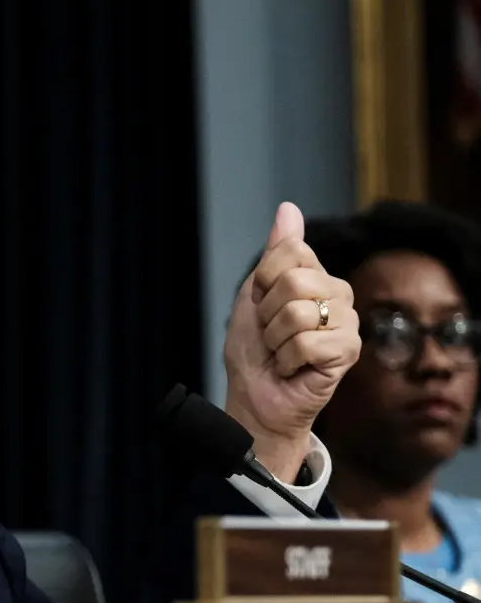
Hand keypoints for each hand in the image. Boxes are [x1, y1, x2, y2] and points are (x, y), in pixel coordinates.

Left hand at [223, 202, 361, 480]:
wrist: (256, 394)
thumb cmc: (254, 349)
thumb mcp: (254, 294)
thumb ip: (277, 252)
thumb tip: (288, 208)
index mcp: (318, 276)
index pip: (289, 251)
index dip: (262, 282)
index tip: (261, 305)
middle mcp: (339, 294)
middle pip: (294, 280)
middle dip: (267, 313)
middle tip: (272, 334)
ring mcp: (348, 322)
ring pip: (298, 312)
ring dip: (275, 339)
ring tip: (282, 352)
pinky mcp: (349, 351)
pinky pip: (307, 342)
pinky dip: (287, 359)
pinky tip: (293, 367)